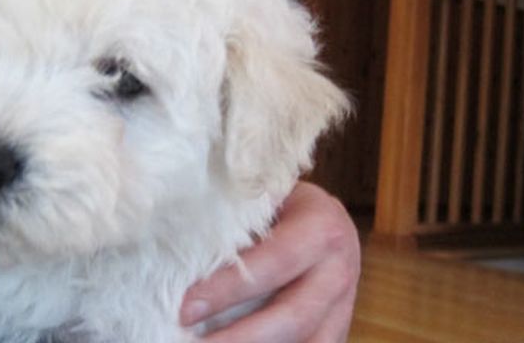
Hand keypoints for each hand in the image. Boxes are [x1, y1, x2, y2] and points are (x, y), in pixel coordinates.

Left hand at [180, 182, 359, 341]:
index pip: (274, 262)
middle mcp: (340, 270)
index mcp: (323, 227)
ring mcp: (343, 308)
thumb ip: (238, 211)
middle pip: (293, 317)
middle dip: (239, 337)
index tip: (185, 308)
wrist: (327, 223)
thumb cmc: (282, 206)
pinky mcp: (336, 331)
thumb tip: (180, 233)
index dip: (228, 289)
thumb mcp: (266, 195)